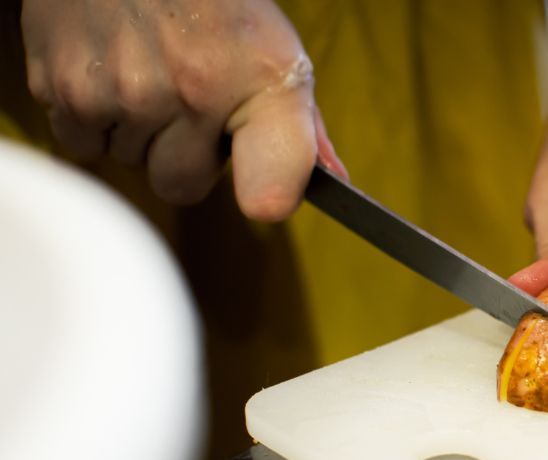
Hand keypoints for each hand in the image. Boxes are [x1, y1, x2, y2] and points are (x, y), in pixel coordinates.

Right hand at [20, 0, 345, 220]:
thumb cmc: (215, 4)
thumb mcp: (276, 52)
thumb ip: (301, 128)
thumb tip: (332, 184)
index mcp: (262, 85)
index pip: (270, 182)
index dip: (267, 196)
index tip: (263, 200)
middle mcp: (192, 92)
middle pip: (181, 186)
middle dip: (181, 155)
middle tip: (185, 102)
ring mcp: (123, 92)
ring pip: (128, 162)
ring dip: (135, 133)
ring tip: (146, 74)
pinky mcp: (63, 87)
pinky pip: (80, 143)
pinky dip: (90, 118)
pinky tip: (109, 72)